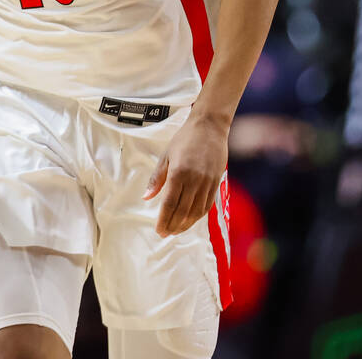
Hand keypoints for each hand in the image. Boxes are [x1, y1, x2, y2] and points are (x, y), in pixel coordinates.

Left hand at [143, 112, 229, 236]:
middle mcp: (194, 180)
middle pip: (182, 210)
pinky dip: (198, 216)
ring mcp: (207, 182)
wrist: (209, 126)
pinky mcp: (216, 182)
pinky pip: (206, 205)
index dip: (164, 219)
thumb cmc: (184, 139)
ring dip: (186, 224)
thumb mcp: (166, 156)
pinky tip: (190, 220)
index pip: (169, 203)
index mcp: (179, 172)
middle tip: (165, 234)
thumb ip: (157, 179)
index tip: (158, 230)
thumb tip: (146, 198)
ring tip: (176, 231)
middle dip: (173, 225)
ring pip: (196, 211)